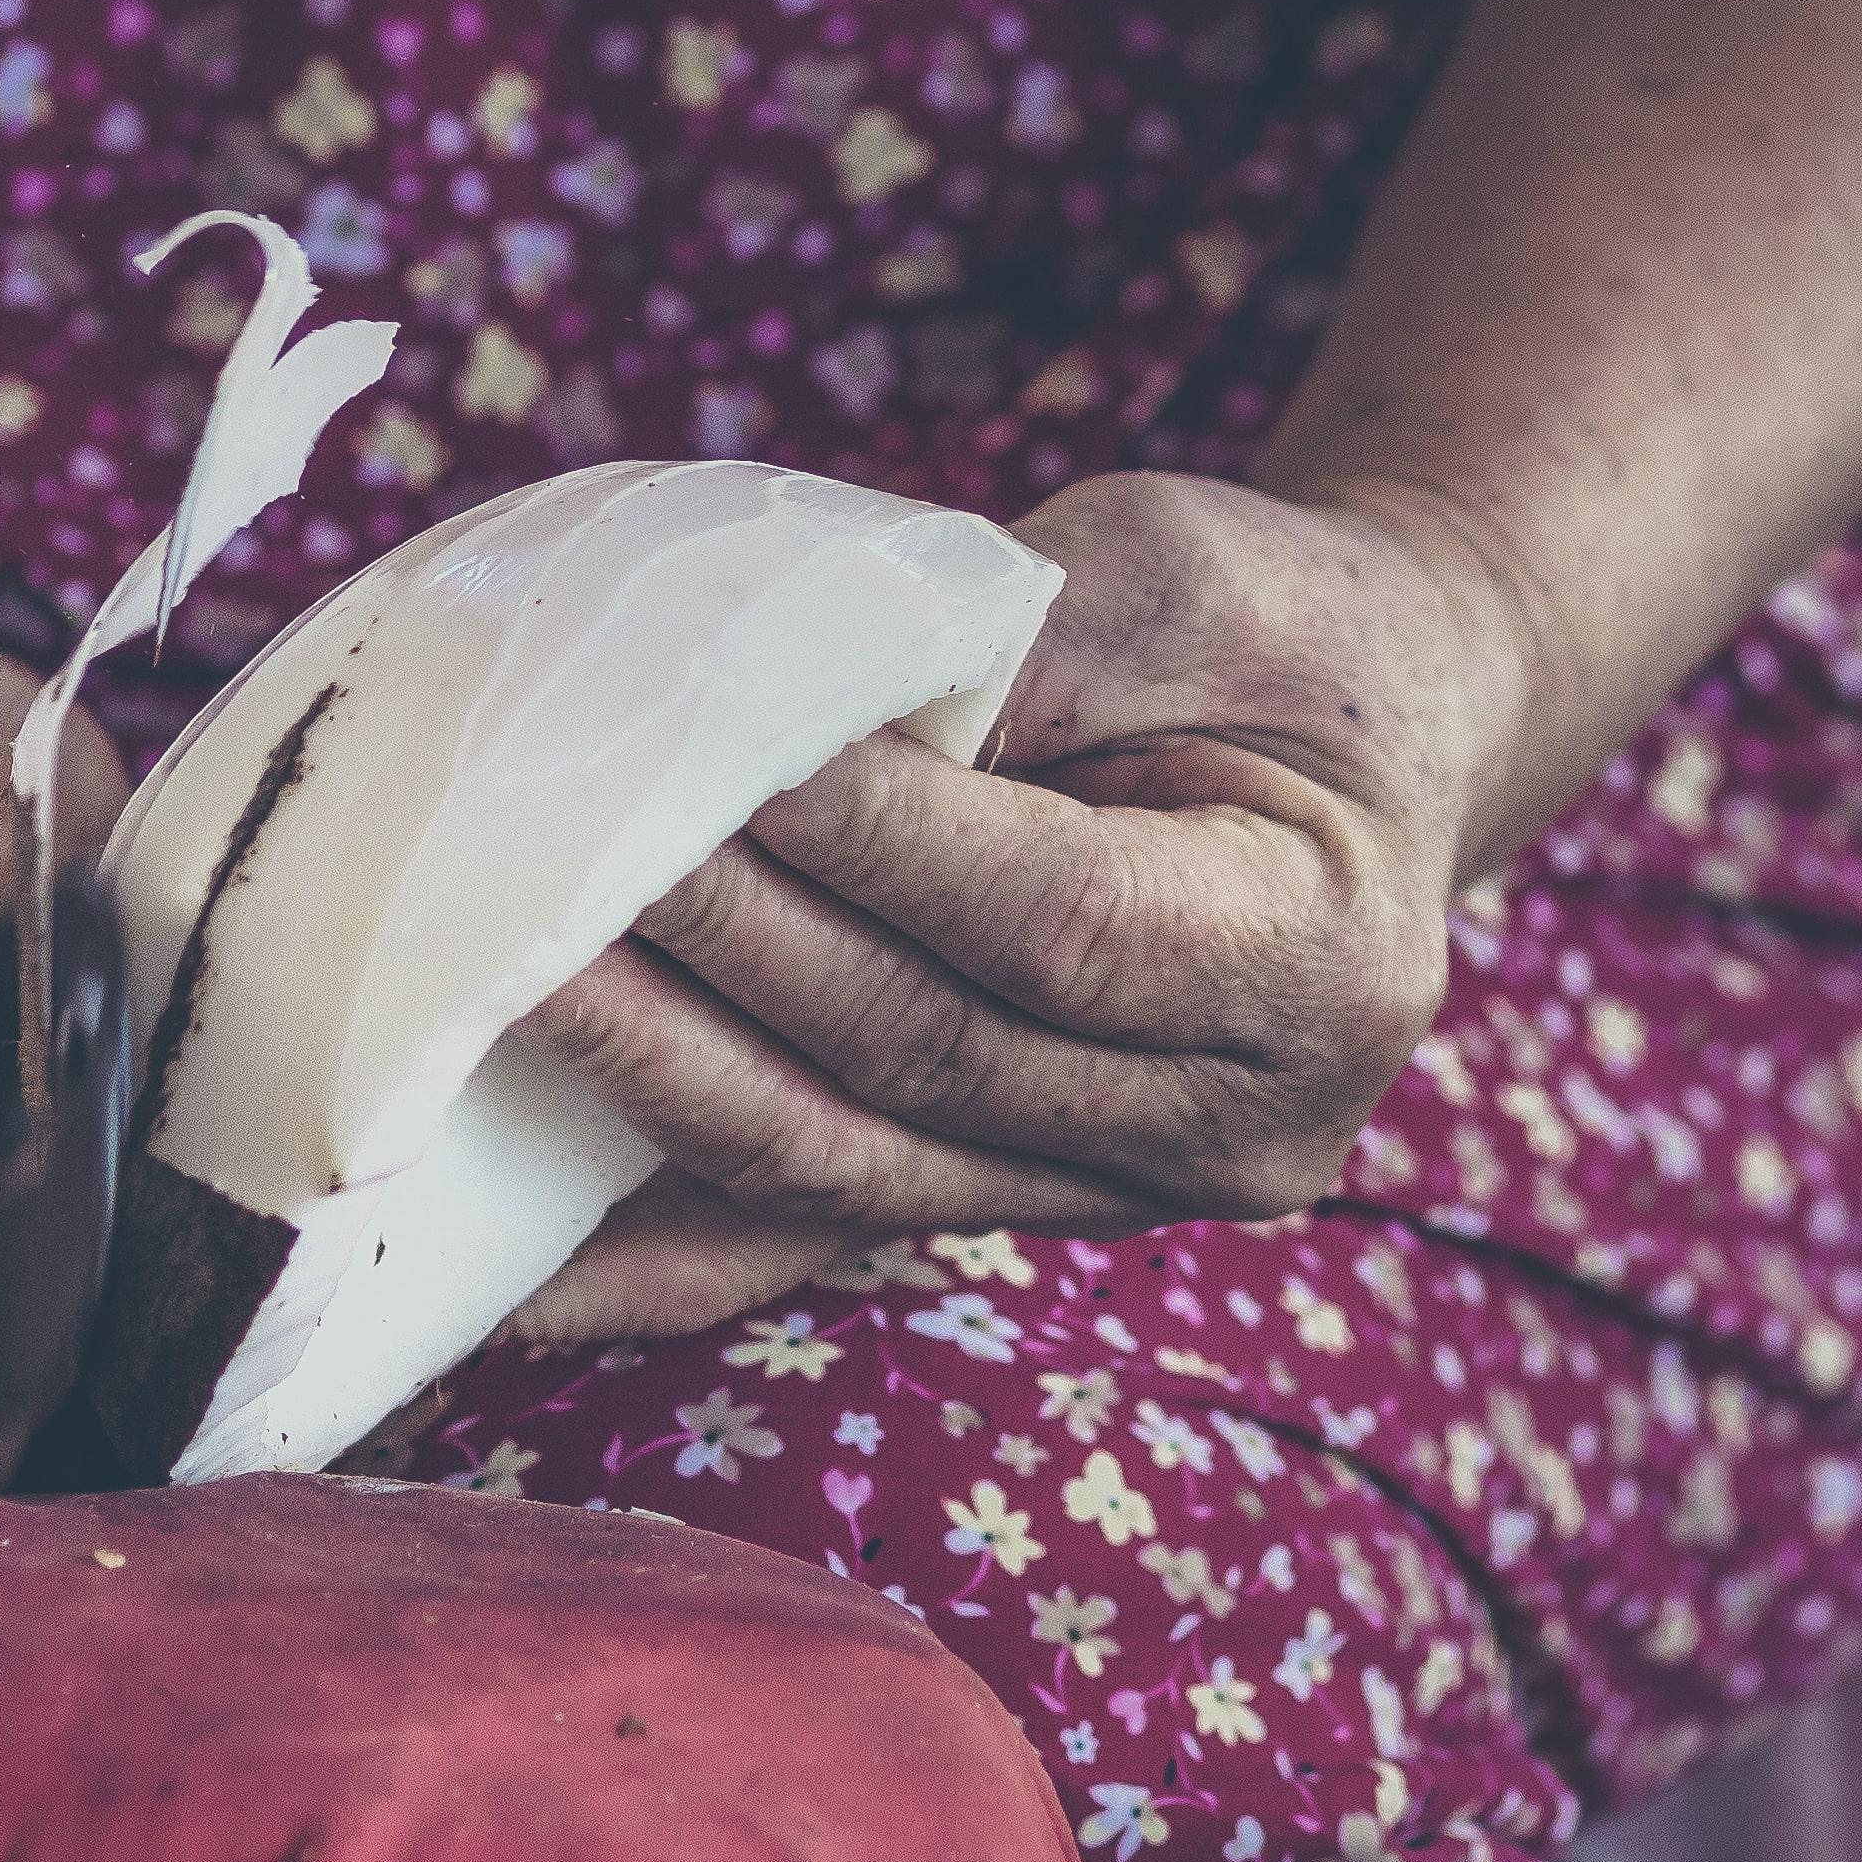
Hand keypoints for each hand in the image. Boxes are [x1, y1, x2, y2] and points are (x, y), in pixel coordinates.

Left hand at [506, 469, 1534, 1346]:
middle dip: (726, 952)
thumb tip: (789, 726)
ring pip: (846, 1160)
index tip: (717, 760)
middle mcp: (1231, 1127)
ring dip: (660, 1077)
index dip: (878, 847)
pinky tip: (516, 1282)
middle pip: (929, 1051)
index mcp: (1321, 963)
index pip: (1056, 920)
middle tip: (557, 857)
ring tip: (506, 986)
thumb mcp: (1178, 579)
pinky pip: (806, 1237)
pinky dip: (657, 1260)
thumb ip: (1016, 650)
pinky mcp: (995, 1202)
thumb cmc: (1271, 635)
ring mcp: (1107, 1195)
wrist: (1355, 755)